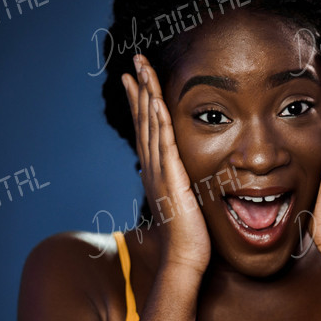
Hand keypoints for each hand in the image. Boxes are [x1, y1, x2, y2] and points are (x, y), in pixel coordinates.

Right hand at [121, 55, 210, 273]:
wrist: (184, 258)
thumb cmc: (187, 236)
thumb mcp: (182, 202)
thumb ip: (180, 184)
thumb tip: (183, 177)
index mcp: (156, 171)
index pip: (146, 128)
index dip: (140, 102)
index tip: (135, 79)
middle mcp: (152, 168)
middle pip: (143, 120)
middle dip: (139, 88)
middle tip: (133, 61)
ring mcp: (159, 172)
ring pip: (150, 126)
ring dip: (146, 95)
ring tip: (141, 69)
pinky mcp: (172, 179)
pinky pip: (164, 145)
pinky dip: (158, 123)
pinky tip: (155, 103)